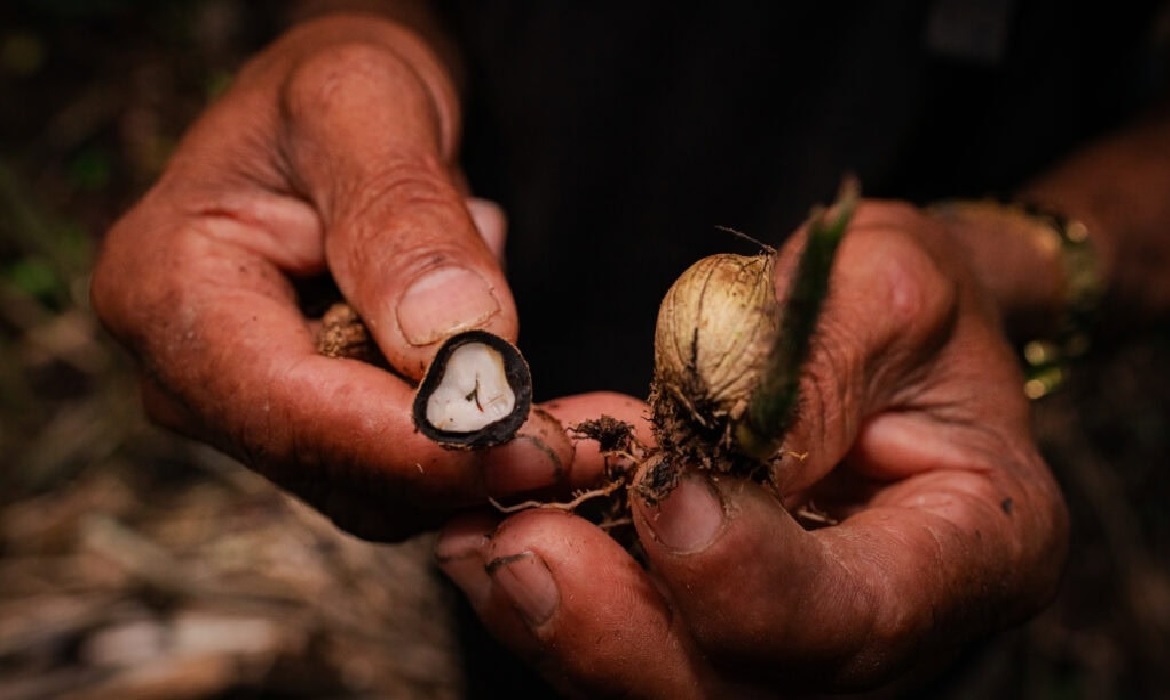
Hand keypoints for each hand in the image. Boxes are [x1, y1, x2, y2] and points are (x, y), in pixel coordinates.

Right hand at [90, 15, 566, 540]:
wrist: (336, 118)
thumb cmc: (335, 92)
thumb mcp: (364, 108)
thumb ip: (401, 218)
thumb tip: (449, 346)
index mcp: (167, 289)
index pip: (289, 409)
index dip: (416, 446)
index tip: (536, 447)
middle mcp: (188, 374)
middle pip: (334, 466)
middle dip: (466, 463)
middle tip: (596, 440)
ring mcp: (244, 410)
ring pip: (375, 487)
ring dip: (483, 464)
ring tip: (578, 412)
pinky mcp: (304, 426)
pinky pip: (395, 472)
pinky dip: (473, 454)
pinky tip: (526, 400)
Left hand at [435, 202, 1069, 696]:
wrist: (892, 339)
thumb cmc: (904, 304)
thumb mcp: (884, 282)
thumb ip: (809, 364)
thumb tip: (704, 459)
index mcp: (977, 548)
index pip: (857, 618)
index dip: (746, 576)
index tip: (660, 489)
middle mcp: (885, 629)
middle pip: (746, 690)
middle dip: (620, 634)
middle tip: (518, 551)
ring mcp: (795, 640)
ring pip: (670, 682)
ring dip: (561, 624)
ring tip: (474, 543)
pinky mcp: (718, 622)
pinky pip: (631, 639)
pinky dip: (551, 598)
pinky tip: (485, 538)